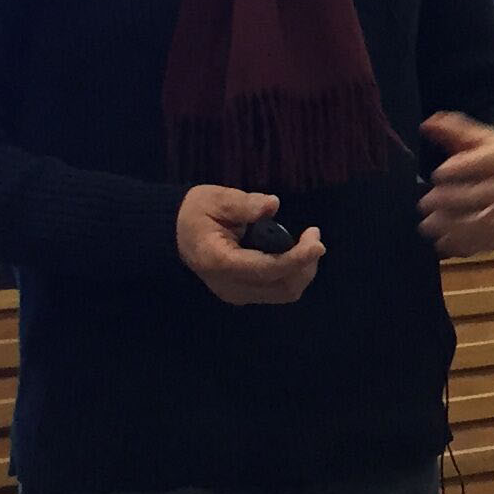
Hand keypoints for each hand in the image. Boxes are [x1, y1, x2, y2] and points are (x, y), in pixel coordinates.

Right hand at [176, 185, 323, 304]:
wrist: (176, 233)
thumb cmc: (196, 213)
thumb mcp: (215, 199)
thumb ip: (243, 204)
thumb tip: (272, 205)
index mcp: (220, 262)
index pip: (267, 269)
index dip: (297, 258)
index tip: (317, 241)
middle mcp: (229, 286)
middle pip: (282, 288)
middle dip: (306, 264)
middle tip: (313, 236)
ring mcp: (236, 294)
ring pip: (284, 293)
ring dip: (303, 270)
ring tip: (307, 243)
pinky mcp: (243, 294)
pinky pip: (277, 290)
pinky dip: (293, 274)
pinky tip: (294, 252)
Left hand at [419, 113, 493, 256]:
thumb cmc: (493, 154)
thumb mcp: (478, 137)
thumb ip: (453, 129)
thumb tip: (427, 124)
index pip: (493, 161)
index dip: (464, 168)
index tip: (436, 174)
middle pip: (490, 194)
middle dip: (454, 200)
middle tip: (424, 202)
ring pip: (490, 223)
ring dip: (455, 226)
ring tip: (427, 225)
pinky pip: (490, 244)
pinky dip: (464, 246)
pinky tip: (440, 243)